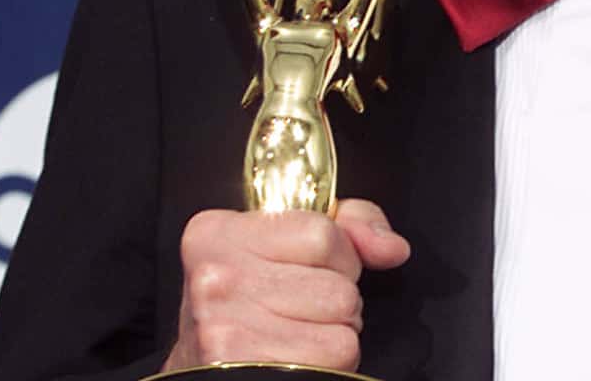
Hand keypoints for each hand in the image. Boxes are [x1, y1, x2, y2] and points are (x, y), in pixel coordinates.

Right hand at [162, 200, 410, 372]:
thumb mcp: (286, 240)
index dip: (338, 256)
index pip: (324, 234)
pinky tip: (295, 356)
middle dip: (337, 300)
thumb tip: (393, 248)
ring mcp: (224, 329)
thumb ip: (350, 225)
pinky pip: (332, 362)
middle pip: (337, 289)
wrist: (197, 363)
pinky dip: (328, 363)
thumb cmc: (246, 298)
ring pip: (342, 330)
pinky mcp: (242, 369)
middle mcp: (215, 279)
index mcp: (219, 233)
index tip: (311, 267)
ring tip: (299, 332)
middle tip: (303, 308)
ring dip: (333, 335)